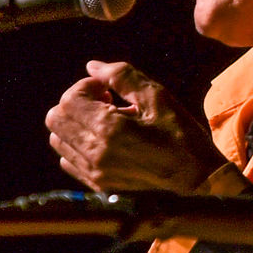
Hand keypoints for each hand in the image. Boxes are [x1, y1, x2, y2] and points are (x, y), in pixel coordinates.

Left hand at [45, 60, 234, 194]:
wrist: (196, 182)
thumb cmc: (181, 138)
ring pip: (58, 140)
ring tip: (104, 121)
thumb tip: (93, 67)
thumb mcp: (157, 98)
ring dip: (75, 124)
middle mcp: (95, 153)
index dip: (85, 87)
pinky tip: (103, 141)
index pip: (69, 99)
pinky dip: (78, 146)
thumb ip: (122, 76)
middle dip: (76, 102)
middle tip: (104, 102)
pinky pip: (69, 161)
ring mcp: (94, 172)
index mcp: (109, 128)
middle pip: (56, 119)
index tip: (108, 89)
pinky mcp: (98, 185)